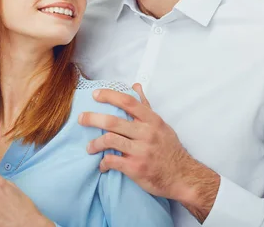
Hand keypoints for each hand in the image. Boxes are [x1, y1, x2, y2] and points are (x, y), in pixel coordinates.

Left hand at [78, 83, 219, 220]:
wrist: (182, 176)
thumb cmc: (169, 149)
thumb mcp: (161, 125)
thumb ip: (145, 106)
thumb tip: (136, 86)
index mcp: (151, 121)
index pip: (128, 102)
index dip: (110, 96)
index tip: (95, 95)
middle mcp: (146, 133)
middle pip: (113, 121)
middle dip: (92, 118)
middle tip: (81, 118)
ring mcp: (141, 151)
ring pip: (109, 140)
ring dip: (94, 144)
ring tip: (90, 147)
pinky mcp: (136, 168)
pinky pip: (112, 161)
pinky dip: (103, 162)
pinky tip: (102, 164)